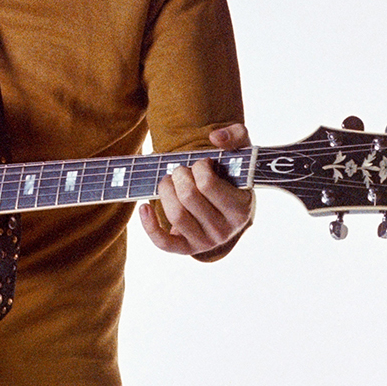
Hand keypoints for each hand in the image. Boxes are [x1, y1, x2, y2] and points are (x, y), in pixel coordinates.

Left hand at [137, 124, 253, 259]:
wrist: (228, 208)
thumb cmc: (232, 178)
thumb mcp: (242, 156)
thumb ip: (237, 136)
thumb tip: (215, 138)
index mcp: (241, 209)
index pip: (208, 183)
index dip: (198, 167)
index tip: (201, 163)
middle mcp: (225, 230)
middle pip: (188, 197)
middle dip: (179, 175)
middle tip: (181, 170)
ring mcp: (205, 242)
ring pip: (175, 215)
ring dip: (165, 190)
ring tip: (168, 181)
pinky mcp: (187, 249)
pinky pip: (163, 242)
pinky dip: (149, 225)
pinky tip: (144, 207)